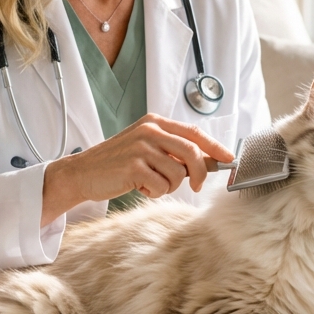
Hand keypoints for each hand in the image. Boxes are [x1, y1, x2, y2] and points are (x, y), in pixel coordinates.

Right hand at [40, 114, 234, 225]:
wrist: (83, 173)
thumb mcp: (147, 149)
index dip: (215, 147)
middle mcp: (149, 130)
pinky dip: (155, 192)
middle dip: (201, 174)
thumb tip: (210, 162)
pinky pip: (162, 185)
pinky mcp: (133, 166)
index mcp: (155, 122)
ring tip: (151, 183)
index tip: (230, 159)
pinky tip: (140, 187)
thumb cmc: (118, 164)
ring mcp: (141, 147)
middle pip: (192, 152)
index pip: (194, 133)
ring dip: (169, 186)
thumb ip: (174, 152)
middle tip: (196, 187)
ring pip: (178, 173)